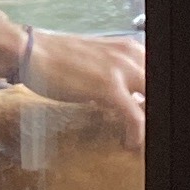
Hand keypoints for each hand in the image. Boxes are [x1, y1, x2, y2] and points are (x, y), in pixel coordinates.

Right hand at [23, 29, 144, 147]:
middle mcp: (130, 55)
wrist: (31, 51)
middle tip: (144, 127)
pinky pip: (136, 117)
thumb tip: (129, 97)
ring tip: (139, 136)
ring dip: (148, 121)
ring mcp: (121, 70)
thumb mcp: (96, 61)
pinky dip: (137, 133)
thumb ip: (116, 75)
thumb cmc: (57, 58)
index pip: (155, 75)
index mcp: (129, 48)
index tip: (144, 112)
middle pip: (157, 88)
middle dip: (153, 110)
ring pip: (152, 101)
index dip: (150, 99)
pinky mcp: (109, 87)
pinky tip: (129, 141)